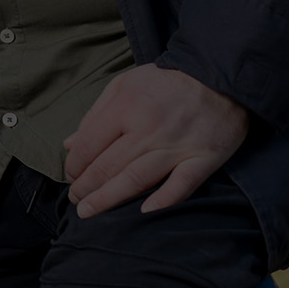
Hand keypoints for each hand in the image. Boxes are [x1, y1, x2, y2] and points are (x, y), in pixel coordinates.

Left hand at [63, 64, 248, 218]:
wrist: (219, 76)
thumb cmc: (165, 81)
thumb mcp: (123, 85)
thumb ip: (95, 115)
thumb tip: (69, 143)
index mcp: (125, 108)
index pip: (89, 145)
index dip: (74, 165)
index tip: (70, 176)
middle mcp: (148, 130)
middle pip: (108, 166)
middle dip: (86, 187)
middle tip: (75, 200)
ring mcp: (176, 146)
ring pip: (137, 180)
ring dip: (109, 199)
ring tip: (90, 210)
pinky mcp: (203, 158)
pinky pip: (182, 185)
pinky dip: (164, 200)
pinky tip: (145, 211)